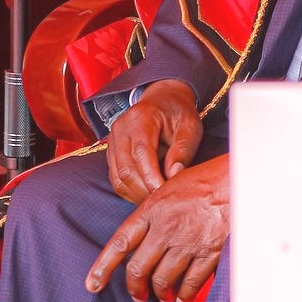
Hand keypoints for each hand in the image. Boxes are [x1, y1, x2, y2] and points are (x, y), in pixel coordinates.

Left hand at [86, 154, 229, 301]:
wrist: (239, 180)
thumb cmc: (205, 180)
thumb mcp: (170, 187)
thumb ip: (153, 211)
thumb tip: (142, 235)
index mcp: (152, 209)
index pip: (120, 242)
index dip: (103, 267)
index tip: (92, 284)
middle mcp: (166, 228)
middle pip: (138, 268)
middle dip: (135, 287)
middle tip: (138, 294)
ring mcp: (187, 243)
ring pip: (163, 280)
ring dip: (160, 292)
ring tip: (161, 295)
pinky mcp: (209, 253)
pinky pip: (191, 283)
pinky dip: (185, 294)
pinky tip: (183, 296)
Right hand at [105, 79, 202, 204]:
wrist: (162, 100)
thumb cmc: (178, 113)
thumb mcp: (190, 126)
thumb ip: (183, 149)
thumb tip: (174, 175)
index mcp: (140, 118)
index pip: (141, 152)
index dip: (151, 176)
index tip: (165, 193)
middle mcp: (120, 129)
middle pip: (126, 170)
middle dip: (146, 190)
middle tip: (166, 201)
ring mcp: (112, 142)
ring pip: (119, 179)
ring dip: (138, 194)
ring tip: (158, 199)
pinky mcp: (111, 154)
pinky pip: (116, 180)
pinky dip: (131, 192)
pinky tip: (148, 193)